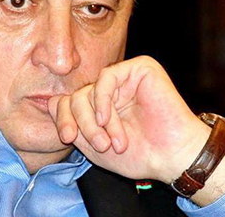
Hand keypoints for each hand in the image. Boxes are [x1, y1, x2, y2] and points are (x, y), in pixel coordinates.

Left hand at [48, 56, 224, 203]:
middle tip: (99, 144)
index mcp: (100, 104)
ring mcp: (125, 77)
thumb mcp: (94, 145)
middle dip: (82, 123)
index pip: (67, 101)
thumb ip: (73, 125)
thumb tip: (50, 103)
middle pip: (75, 97)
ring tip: (113, 140)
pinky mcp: (140, 68)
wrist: (174, 157)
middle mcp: (111, 88)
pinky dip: (102, 100)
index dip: (62, 118)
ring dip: (96, 120)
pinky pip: (106, 78)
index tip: (69, 138)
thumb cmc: (141, 154)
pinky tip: (107, 119)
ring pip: (88, 90)